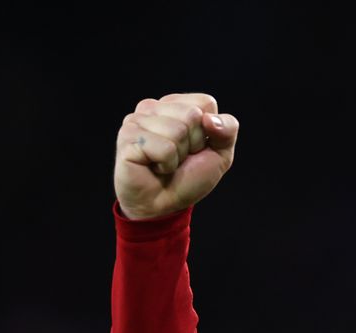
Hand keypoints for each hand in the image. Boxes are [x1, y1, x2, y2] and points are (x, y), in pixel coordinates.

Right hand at [114, 93, 238, 219]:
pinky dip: (166, 165)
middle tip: (179, 158)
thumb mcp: (219, 154)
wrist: (164, 206)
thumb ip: (227, 131)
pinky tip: (154, 167)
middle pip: (192, 115)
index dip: (209, 132)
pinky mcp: (128, 136)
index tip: (195, 148)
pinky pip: (164, 148)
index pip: (206, 103)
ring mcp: (137, 119)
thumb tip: (211, 119)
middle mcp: (154, 107)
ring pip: (178, 130)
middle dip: (194, 144)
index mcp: (176, 105)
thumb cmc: (188, 178)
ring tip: (165, 163)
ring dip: (178, 156)